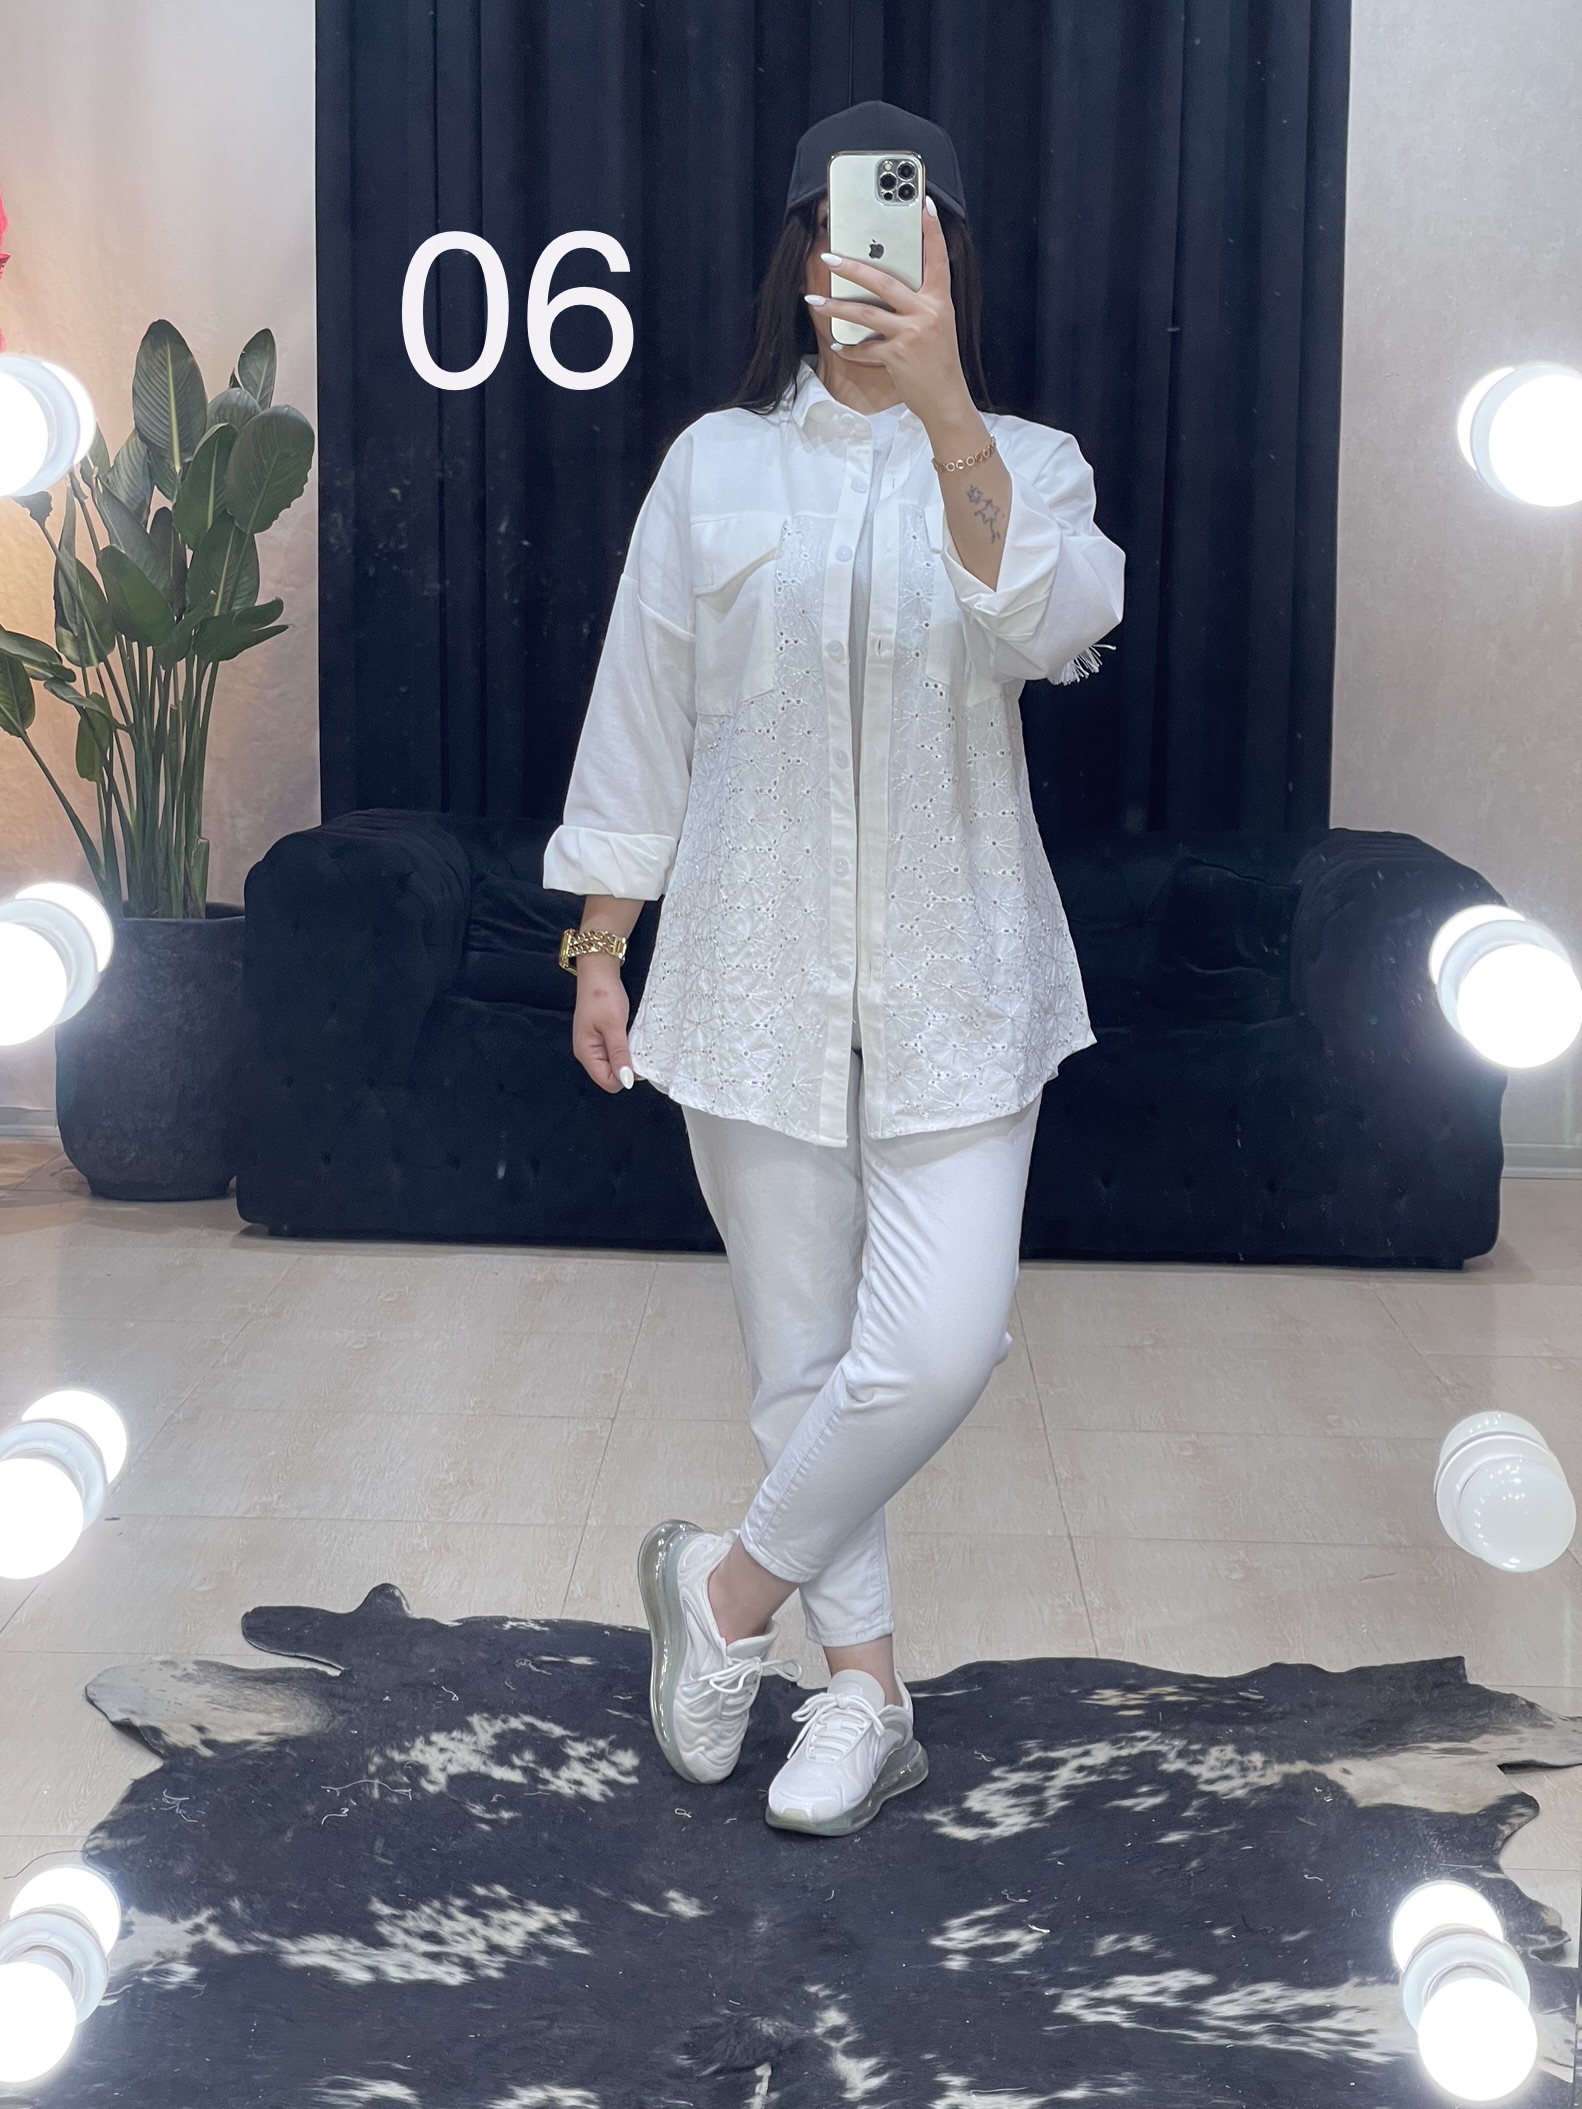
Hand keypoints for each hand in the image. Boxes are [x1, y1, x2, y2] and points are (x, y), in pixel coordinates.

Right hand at [572, 958, 634, 1093]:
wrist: (598, 972)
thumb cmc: (604, 996)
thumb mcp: (614, 1025)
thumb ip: (619, 1054)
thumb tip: (625, 1081)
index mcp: (586, 1053)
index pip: (607, 1082)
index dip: (625, 1076)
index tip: (640, 1060)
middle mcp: (588, 1053)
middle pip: (611, 1076)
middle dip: (627, 1068)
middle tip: (640, 1048)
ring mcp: (595, 1046)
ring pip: (615, 1064)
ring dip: (628, 1058)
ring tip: (636, 1041)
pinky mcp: (602, 1038)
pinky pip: (615, 1053)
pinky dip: (626, 1049)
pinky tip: (632, 1038)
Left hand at [808, 196, 977, 435]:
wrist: (946, 399)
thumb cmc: (939, 362)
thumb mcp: (937, 326)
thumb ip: (918, 305)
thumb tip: (886, 288)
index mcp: (940, 300)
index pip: (937, 257)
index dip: (931, 230)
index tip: (922, 203)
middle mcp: (927, 312)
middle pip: (884, 281)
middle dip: (852, 268)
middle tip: (829, 257)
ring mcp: (911, 333)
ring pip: (866, 313)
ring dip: (835, 307)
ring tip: (814, 300)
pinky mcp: (897, 355)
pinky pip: (865, 348)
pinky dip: (850, 348)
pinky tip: (837, 344)